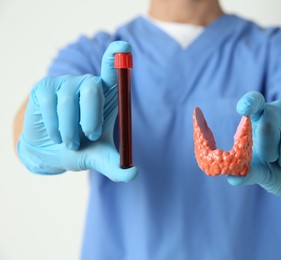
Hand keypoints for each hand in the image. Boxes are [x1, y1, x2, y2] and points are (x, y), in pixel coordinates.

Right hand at [18, 41, 137, 181]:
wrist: (51, 153)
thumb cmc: (82, 149)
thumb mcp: (100, 158)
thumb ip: (116, 166)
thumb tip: (132, 174)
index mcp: (107, 95)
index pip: (114, 71)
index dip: (117, 58)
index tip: (123, 47)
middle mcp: (87, 84)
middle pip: (91, 87)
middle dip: (90, 116)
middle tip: (88, 136)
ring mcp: (65, 84)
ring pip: (68, 100)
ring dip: (70, 128)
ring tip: (71, 142)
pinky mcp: (44, 87)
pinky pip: (49, 103)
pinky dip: (54, 126)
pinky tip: (56, 134)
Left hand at [228, 92, 280, 205]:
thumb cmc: (278, 172)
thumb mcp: (261, 174)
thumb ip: (247, 173)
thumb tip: (232, 178)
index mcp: (259, 117)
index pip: (253, 102)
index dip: (249, 103)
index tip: (244, 108)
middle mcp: (278, 110)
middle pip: (267, 126)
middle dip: (269, 153)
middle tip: (274, 159)